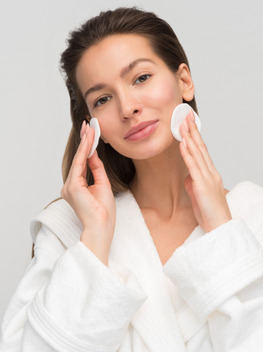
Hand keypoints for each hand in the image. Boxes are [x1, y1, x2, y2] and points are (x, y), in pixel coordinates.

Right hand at [61, 121, 115, 263]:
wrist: (102, 227)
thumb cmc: (104, 212)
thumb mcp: (103, 185)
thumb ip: (97, 169)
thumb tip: (94, 154)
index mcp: (77, 188)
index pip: (82, 163)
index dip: (87, 148)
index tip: (90, 134)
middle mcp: (70, 186)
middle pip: (79, 159)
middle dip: (84, 141)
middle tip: (88, 125)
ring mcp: (69, 187)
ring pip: (79, 159)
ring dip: (85, 142)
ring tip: (90, 128)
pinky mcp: (72, 187)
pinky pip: (80, 165)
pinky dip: (85, 151)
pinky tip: (89, 140)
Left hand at [179, 110, 231, 232]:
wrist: (219, 227)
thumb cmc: (210, 213)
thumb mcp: (198, 195)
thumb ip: (194, 183)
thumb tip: (188, 176)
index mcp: (210, 174)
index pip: (202, 151)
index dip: (196, 136)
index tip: (189, 124)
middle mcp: (211, 173)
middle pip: (201, 147)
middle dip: (193, 130)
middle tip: (186, 116)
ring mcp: (207, 178)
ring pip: (197, 153)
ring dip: (189, 137)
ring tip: (183, 124)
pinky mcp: (202, 185)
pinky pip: (193, 166)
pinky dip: (188, 153)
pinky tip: (184, 143)